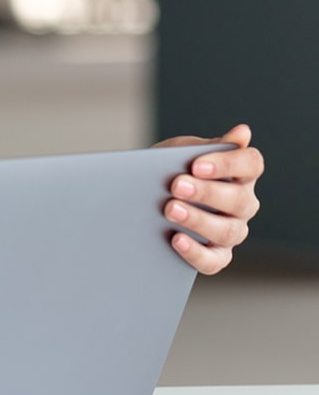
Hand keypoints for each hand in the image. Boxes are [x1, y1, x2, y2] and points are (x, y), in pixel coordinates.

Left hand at [156, 124, 262, 273]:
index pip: (251, 164)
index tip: (197, 164)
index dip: (228, 164)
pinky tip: (176, 239)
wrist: (143, 196)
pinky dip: (196, 252)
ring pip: (227, 231)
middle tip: (175, 186)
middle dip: (206, 193)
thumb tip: (242, 133)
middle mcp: (243, 203)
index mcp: (240, 173)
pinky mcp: (217, 256)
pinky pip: (213, 261)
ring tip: (170, 209)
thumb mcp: (183, 152)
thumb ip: (209, 146)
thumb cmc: (171, 169)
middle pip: (238, 199)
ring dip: (198, 220)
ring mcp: (232, 230)